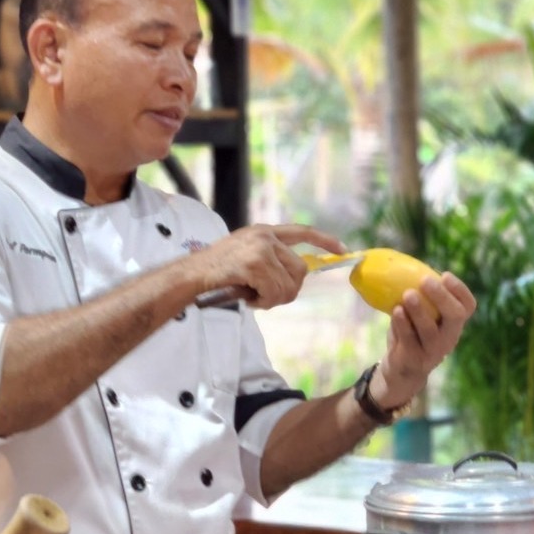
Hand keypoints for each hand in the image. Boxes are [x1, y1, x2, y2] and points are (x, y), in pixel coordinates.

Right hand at [191, 223, 348, 309]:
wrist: (192, 274)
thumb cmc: (217, 270)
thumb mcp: (245, 255)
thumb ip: (269, 259)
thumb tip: (294, 277)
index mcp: (264, 231)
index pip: (302, 231)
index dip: (324, 240)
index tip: (342, 250)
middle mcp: (265, 236)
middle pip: (300, 270)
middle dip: (288, 290)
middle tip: (268, 298)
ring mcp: (260, 249)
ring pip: (288, 285)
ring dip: (272, 299)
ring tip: (253, 297)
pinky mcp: (254, 264)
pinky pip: (274, 292)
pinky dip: (263, 302)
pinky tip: (248, 299)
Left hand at [371, 272, 476, 407]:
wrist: (401, 371)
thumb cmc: (412, 335)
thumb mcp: (420, 317)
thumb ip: (420, 299)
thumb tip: (403, 267)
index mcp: (453, 324)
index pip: (468, 306)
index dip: (460, 290)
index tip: (445, 275)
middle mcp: (449, 337)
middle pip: (456, 316)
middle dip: (441, 297)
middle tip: (425, 281)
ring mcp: (433, 351)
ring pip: (431, 330)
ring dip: (419, 310)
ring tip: (408, 294)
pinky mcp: (414, 359)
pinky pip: (409, 340)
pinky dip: (403, 324)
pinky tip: (396, 311)